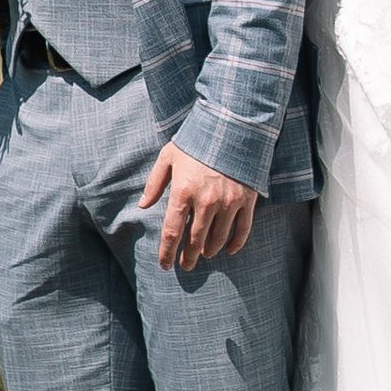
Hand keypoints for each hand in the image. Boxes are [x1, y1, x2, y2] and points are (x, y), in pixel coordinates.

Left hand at [141, 139, 257, 271]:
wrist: (232, 125)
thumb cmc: (196, 141)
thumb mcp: (168, 156)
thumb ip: (154, 182)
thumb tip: (143, 205)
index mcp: (183, 192)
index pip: (172, 233)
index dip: (167, 253)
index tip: (165, 265)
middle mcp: (206, 202)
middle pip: (195, 241)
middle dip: (188, 257)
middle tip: (185, 265)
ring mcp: (228, 202)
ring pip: (218, 239)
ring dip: (209, 251)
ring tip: (204, 255)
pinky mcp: (247, 200)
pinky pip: (242, 230)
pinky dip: (235, 244)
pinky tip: (228, 251)